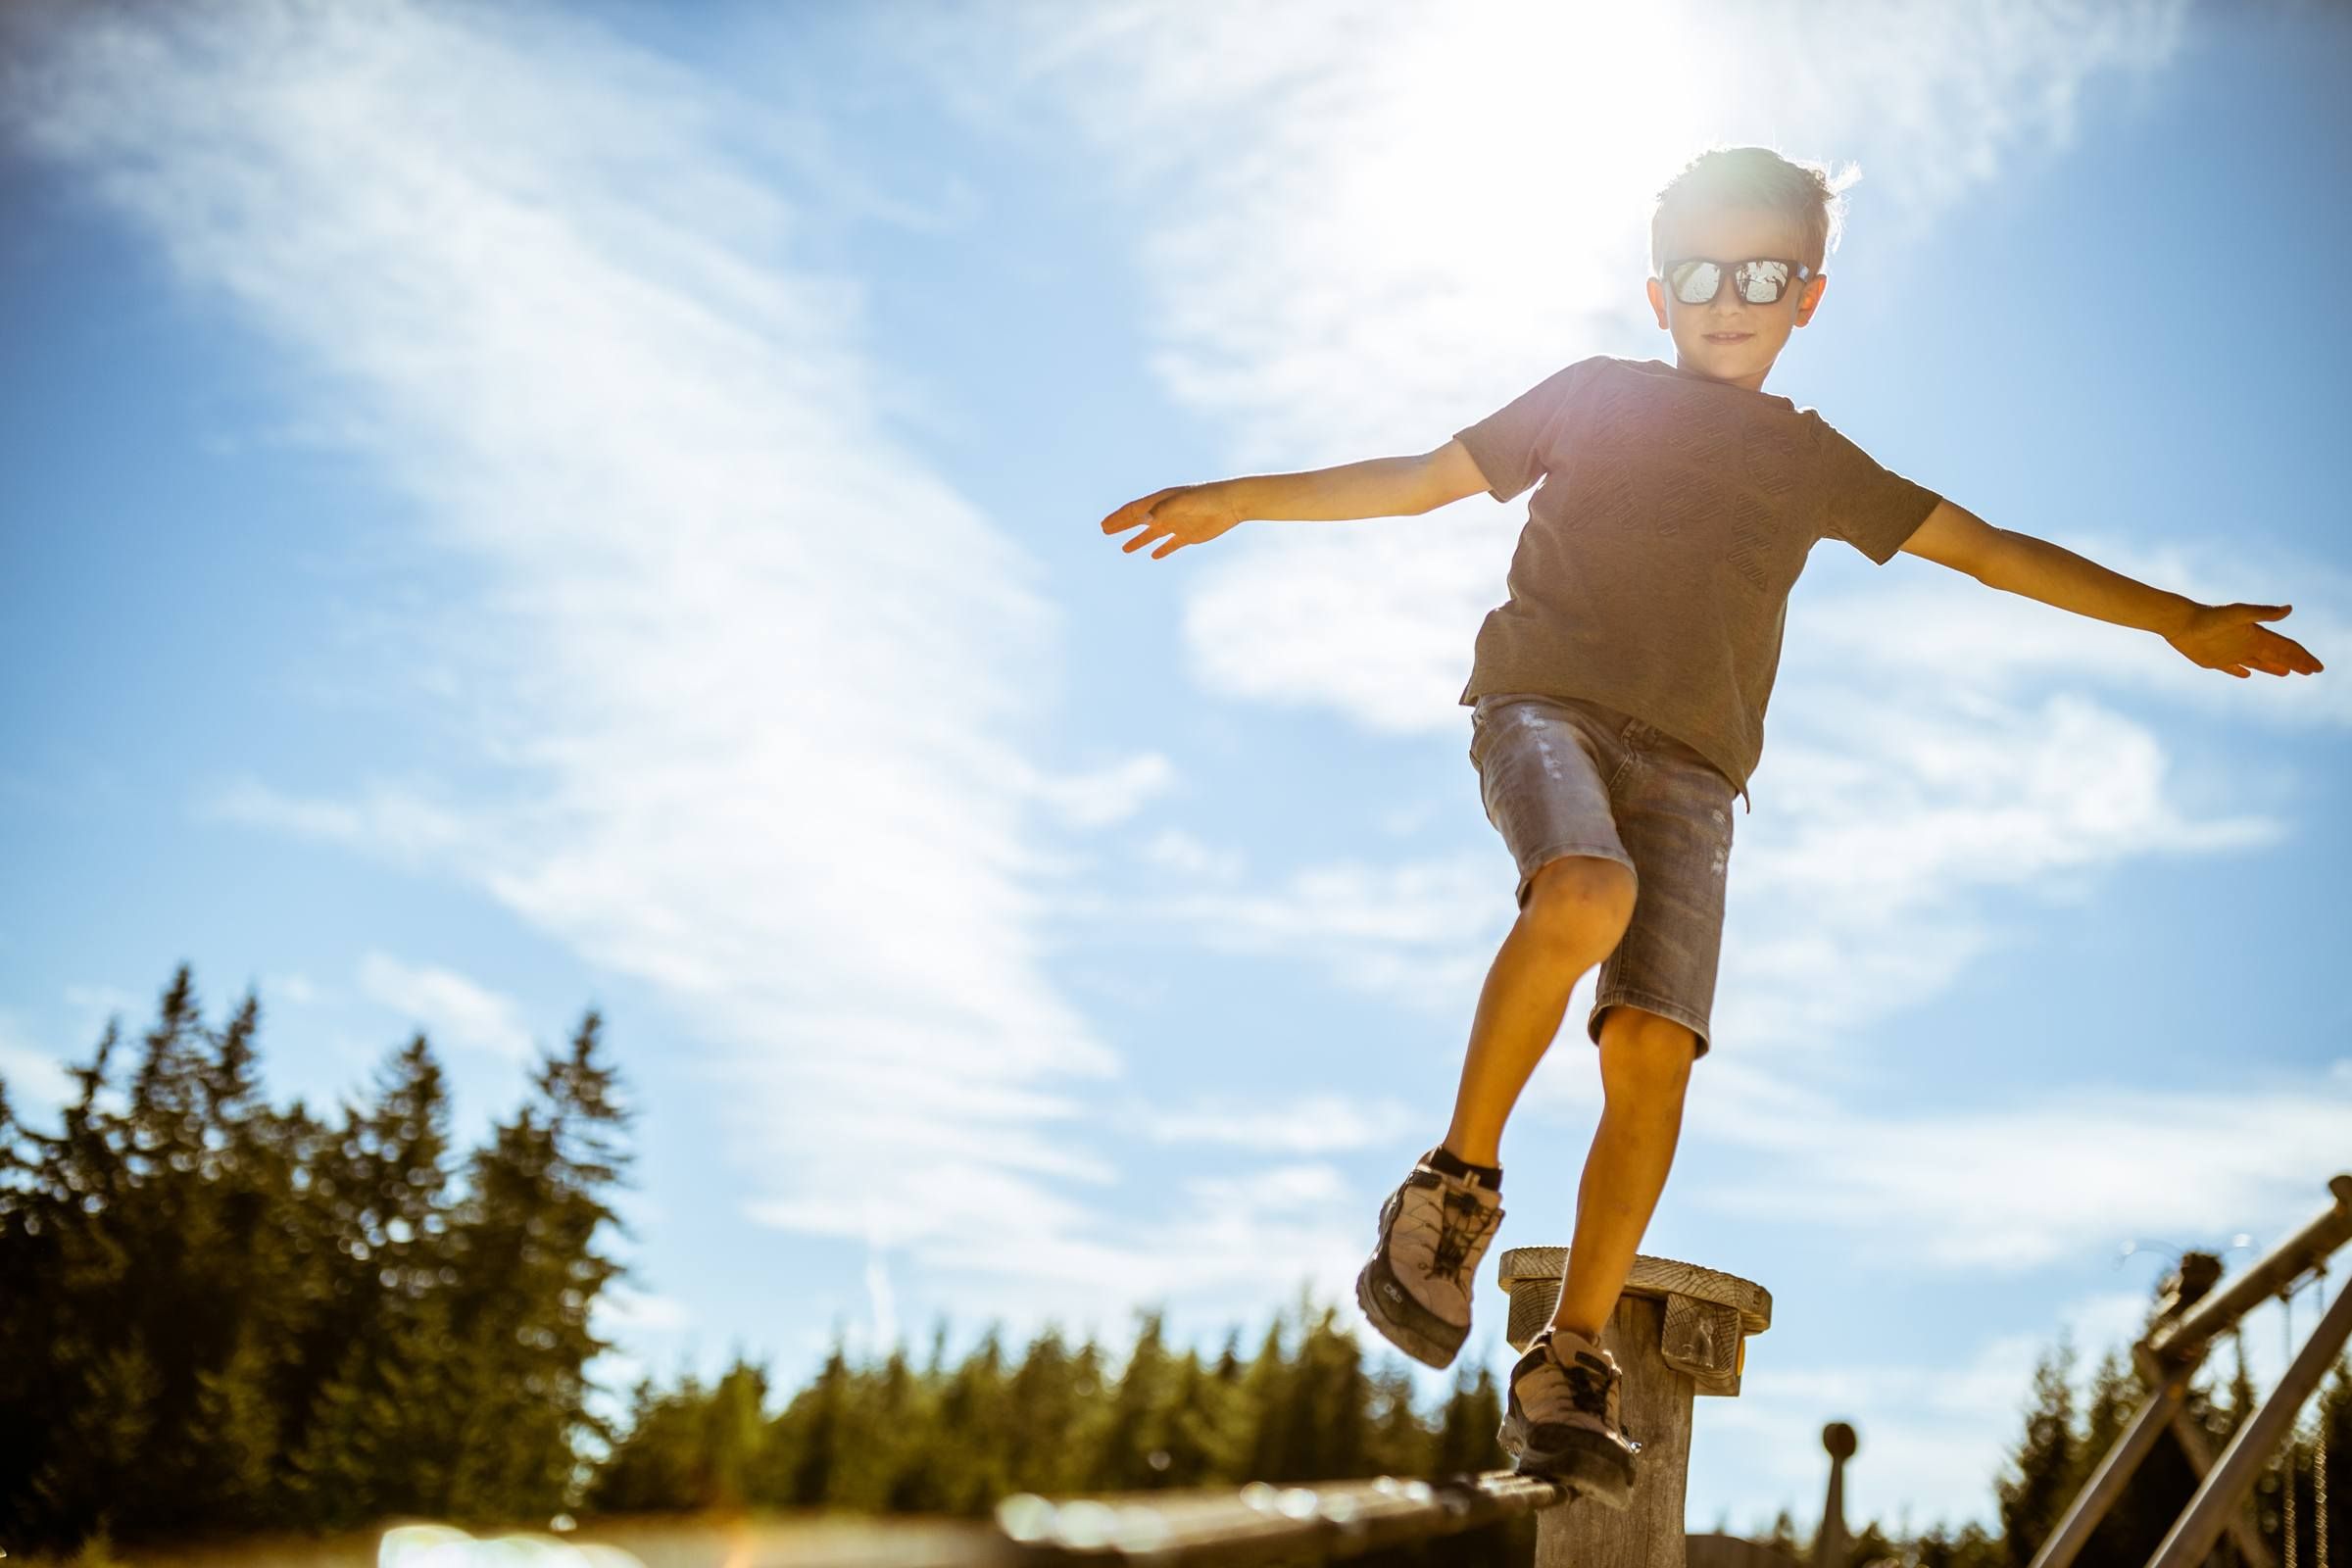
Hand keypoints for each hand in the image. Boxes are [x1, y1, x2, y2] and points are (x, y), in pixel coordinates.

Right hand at [1099, 483, 1243, 559]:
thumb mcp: (1184, 501)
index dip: (1119, 517)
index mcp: (1162, 501)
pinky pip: (1171, 544)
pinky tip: (1154, 555)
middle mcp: (1167, 512)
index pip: (1135, 509)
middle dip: (1122, 525)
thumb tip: (1144, 518)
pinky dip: (1162, 550)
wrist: (1232, 504)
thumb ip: (1164, 508)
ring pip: (1152, 534)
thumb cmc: (1208, 498)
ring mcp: (1177, 524)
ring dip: (1138, 540)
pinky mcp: (1189, 535)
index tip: (1104, 525)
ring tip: (1124, 548)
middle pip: (1139, 520)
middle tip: (1105, 531)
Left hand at [2163, 601, 2324, 678]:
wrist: (2180, 623)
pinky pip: (2233, 668)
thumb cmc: (2209, 617)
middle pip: (2278, 656)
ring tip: (2288, 672)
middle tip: (2313, 671)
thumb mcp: (2238, 613)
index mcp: (2257, 635)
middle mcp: (2247, 643)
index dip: (2303, 657)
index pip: (2286, 648)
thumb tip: (2289, 609)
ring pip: (2259, 662)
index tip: (2317, 667)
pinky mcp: (2215, 660)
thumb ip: (2262, 613)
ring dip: (2275, 667)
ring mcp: (2232, 652)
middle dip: (2297, 663)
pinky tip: (2247, 674)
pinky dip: (2241, 672)